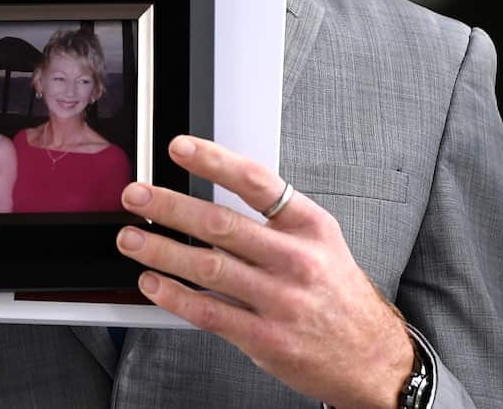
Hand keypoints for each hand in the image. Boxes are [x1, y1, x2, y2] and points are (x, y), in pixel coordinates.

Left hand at [116, 136, 413, 408]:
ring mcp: (280, 300)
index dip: (214, 161)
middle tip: (137, 195)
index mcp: (309, 226)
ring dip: (162, 250)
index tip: (180, 148)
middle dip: (170, 206)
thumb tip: (214, 189)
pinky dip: (175, 296)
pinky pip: (210, 313)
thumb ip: (274, 217)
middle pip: (222, 224)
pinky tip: (153, 283)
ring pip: (209, 268)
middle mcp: (295, 259)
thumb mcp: (320, 239)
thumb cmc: (337, 292)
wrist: (371, 355)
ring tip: (131, 239)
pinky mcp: (266, 338)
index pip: (256, 182)